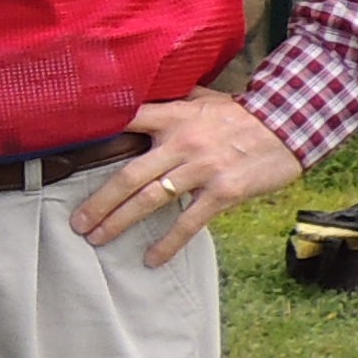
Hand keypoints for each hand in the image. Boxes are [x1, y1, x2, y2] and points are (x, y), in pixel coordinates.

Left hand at [72, 89, 300, 265]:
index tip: (66, 154)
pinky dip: (168, 243)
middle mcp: (181, 143)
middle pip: (128, 176)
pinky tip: (151, 258)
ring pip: (151, 200)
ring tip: (97, 239)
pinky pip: (189, 222)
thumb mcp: (205, 99)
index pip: (126, 122)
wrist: (291, 122)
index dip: (95, 134)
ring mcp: (202, 168)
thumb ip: (175, 103)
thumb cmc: (244, 114)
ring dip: (120, 222)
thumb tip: (146, 99)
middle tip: (77, 223)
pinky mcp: (223, 192)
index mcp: (174, 117)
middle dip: (99, 202)